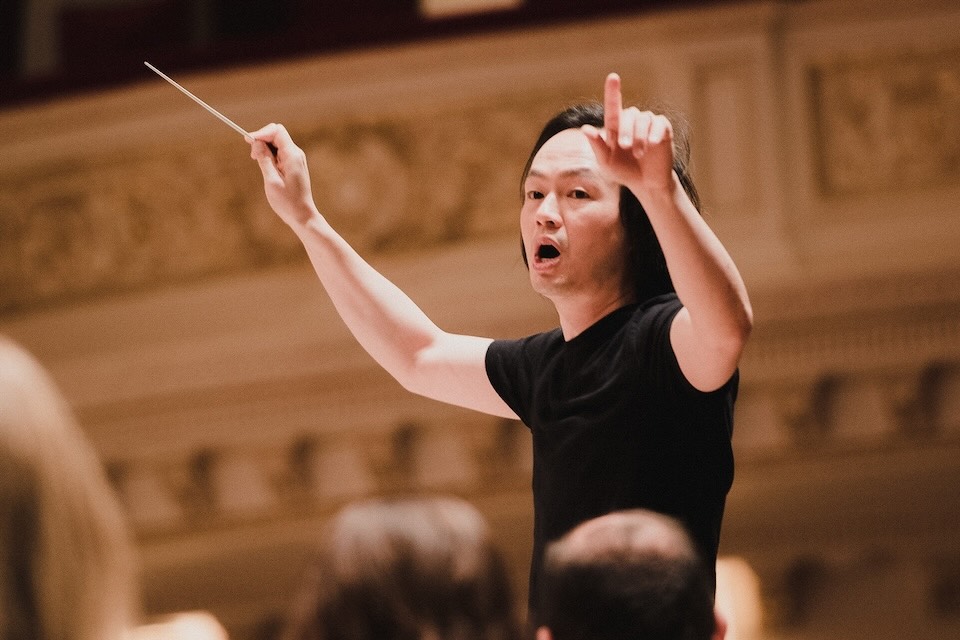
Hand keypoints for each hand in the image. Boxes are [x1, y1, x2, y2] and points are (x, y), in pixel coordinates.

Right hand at [248, 123, 316, 226]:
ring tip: (256, 161)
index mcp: (292, 156)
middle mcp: (296, 154)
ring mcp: (295, 159)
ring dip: (264, 148)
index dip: (261, 132)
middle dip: (262, 139)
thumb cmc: (287, 202)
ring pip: (277, 143)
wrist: (302, 216)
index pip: (277, 131)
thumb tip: (256, 142)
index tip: (248, 141)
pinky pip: (279, 153)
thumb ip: (264, 159)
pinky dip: (269, 155)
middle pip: (276, 134)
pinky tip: (264, 166)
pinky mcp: (293, 166)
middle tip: (252, 155)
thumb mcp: (271, 180)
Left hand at [581, 73, 675, 198]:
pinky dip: (655, 133)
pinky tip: (653, 144)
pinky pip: (659, 123)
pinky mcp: (663, 128)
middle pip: (629, 115)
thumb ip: (597, 146)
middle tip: (625, 146)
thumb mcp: (606, 162)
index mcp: (615, 127)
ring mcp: (648, 123)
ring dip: (640, 136)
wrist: (646, 183)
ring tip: (639, 154)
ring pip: (644, 119)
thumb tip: (585, 128)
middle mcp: (632, 121)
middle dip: (626, 130)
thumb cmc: (624, 172)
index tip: (613, 77)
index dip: (613, 91)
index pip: (613, 106)